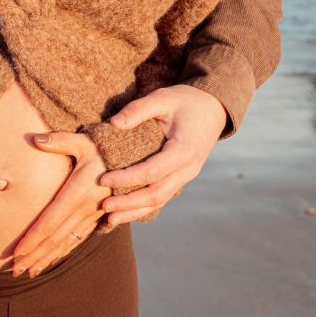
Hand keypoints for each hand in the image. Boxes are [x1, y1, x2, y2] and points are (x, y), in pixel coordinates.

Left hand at [10, 132, 110, 278]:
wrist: (142, 159)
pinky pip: (78, 240)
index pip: (50, 221)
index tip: (16, 252)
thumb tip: (34, 138)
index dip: (32, 239)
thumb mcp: (85, 141)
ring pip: (66, 243)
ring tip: (29, 272)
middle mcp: (86, 209)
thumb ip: (59, 141)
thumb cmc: (109, 147)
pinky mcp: (100, 218)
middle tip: (15, 271)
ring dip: (47, 259)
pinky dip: (63, 252)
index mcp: (78, 192)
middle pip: (55, 239)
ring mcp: (94, 216)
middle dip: (34, 256)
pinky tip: (51, 260)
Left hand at [98, 84, 227, 223]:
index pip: (151, 172)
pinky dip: (143, 207)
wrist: (213, 108)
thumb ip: (138, 109)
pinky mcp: (181, 177)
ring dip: (134, 211)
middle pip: (156, 194)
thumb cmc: (185, 101)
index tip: (102, 179)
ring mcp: (186, 176)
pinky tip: (125, 212)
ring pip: (160, 200)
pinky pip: (162, 196)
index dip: (126, 178)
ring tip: (110, 219)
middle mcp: (188, 169)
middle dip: (128, 204)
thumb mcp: (162, 98)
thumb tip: (113, 124)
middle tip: (103, 207)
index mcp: (184, 151)